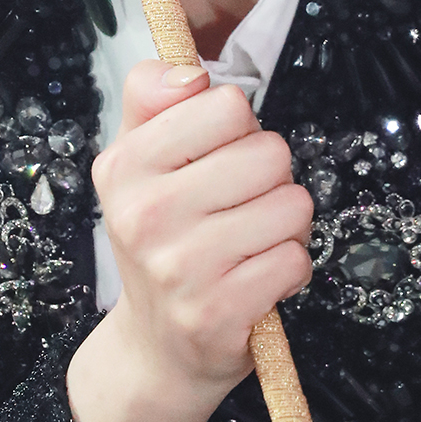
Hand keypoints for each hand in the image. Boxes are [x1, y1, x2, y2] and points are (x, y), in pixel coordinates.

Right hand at [96, 60, 312, 398]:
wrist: (155, 347)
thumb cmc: (162, 239)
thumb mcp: (140, 162)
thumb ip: (153, 98)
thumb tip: (190, 73)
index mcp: (124, 166)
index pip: (225, 104)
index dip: (237, 129)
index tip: (216, 158)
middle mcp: (144, 215)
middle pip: (270, 153)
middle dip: (269, 178)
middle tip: (238, 207)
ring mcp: (180, 268)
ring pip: (292, 205)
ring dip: (285, 224)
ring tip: (250, 243)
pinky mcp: (218, 313)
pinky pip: (296, 259)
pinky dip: (289, 268)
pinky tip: (256, 278)